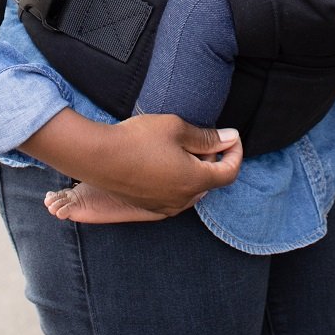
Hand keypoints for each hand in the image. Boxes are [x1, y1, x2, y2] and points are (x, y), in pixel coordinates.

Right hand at [23, 108, 242, 217]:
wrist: (99, 156)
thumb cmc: (139, 139)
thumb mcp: (177, 128)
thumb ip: (206, 137)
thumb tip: (230, 138)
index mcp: (194, 180)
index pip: (229, 172)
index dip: (236, 153)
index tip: (232, 137)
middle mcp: (183, 199)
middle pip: (210, 182)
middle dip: (213, 160)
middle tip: (203, 138)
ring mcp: (164, 206)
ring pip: (192, 190)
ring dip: (195, 171)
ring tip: (182, 147)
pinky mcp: (149, 207)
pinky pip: (175, 196)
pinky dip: (179, 181)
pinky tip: (166, 162)